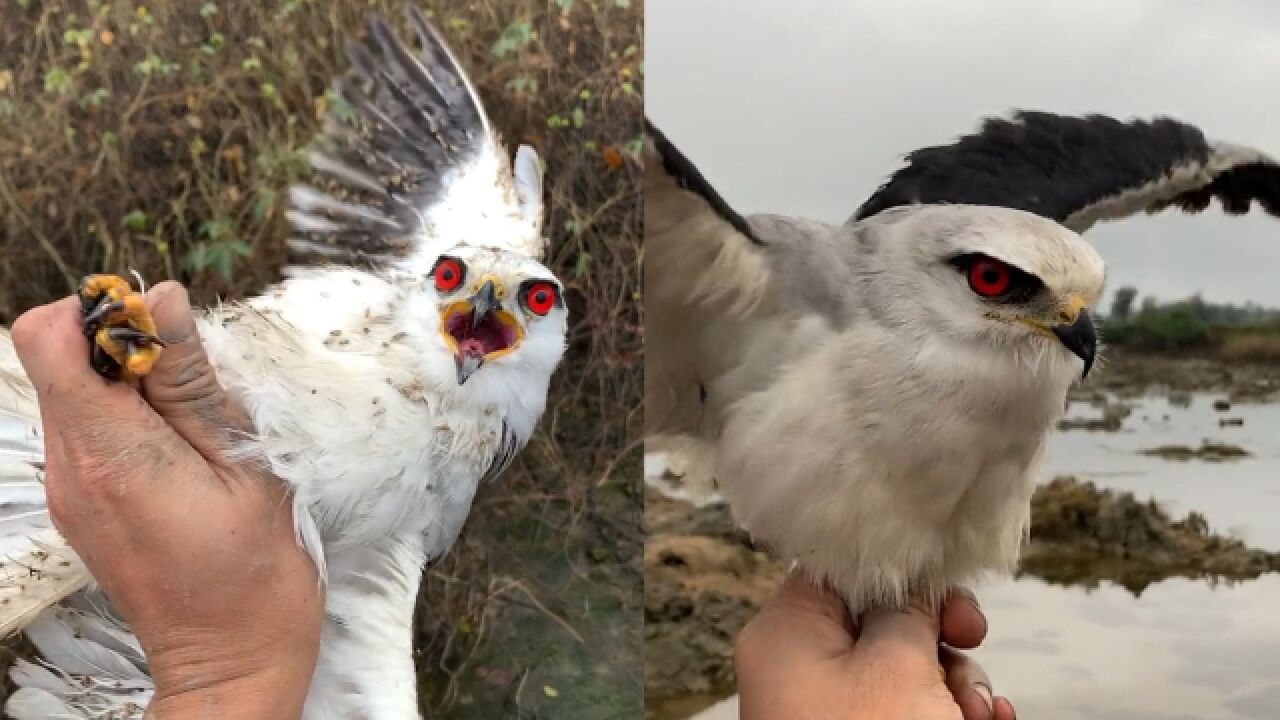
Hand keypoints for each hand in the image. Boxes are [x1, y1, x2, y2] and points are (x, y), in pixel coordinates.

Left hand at [11, 282, 321, 719]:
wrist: (233, 657)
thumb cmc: (256, 570)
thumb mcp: (244, 463)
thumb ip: (192, 381)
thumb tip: (161, 300)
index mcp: (110, 455)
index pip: (47, 339)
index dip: (100, 311)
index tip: (163, 330)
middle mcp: (71, 470)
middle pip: (58, 358)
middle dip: (124, 345)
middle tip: (196, 382)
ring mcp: (71, 491)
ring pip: (75, 392)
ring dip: (131, 383)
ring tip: (198, 424)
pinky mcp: (83, 504)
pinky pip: (88, 430)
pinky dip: (129, 417)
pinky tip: (183, 451)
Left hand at [736, 573, 1015, 719]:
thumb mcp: (898, 667)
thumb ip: (910, 614)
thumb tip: (915, 592)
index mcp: (787, 633)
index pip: (841, 573)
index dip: (902, 575)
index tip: (949, 596)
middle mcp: (799, 670)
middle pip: (879, 623)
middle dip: (940, 640)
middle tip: (971, 644)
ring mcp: (827, 714)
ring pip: (903, 674)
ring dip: (955, 686)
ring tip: (979, 712)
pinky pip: (907, 715)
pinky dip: (946, 716)